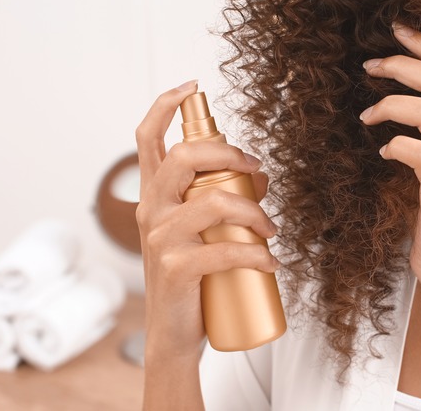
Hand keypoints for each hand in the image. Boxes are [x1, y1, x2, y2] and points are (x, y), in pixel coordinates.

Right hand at [135, 80, 279, 359]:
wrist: (175, 333)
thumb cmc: (193, 276)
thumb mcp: (200, 231)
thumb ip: (220, 199)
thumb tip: (261, 177)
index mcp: (154, 196)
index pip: (148, 139)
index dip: (165, 106)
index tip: (191, 86)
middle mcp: (150, 210)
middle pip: (183, 157)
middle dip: (228, 153)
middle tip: (257, 170)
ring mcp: (159, 239)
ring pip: (214, 202)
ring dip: (255, 211)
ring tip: (272, 229)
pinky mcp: (175, 268)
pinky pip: (226, 250)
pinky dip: (257, 254)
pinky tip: (272, 262)